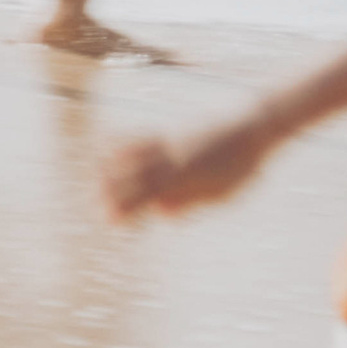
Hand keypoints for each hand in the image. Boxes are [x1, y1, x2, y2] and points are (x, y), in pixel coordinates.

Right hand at [103, 115, 273, 224]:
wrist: (250, 128)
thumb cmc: (239, 167)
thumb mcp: (219, 193)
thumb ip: (189, 201)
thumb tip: (161, 210)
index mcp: (183, 175)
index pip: (146, 193)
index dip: (125, 207)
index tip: (110, 219)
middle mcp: (171, 157)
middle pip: (132, 174)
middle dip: (111, 192)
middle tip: (97, 207)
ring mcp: (169, 142)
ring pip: (130, 152)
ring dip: (111, 166)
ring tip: (96, 178)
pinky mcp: (172, 134)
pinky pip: (142, 138)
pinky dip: (123, 145)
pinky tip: (111, 151)